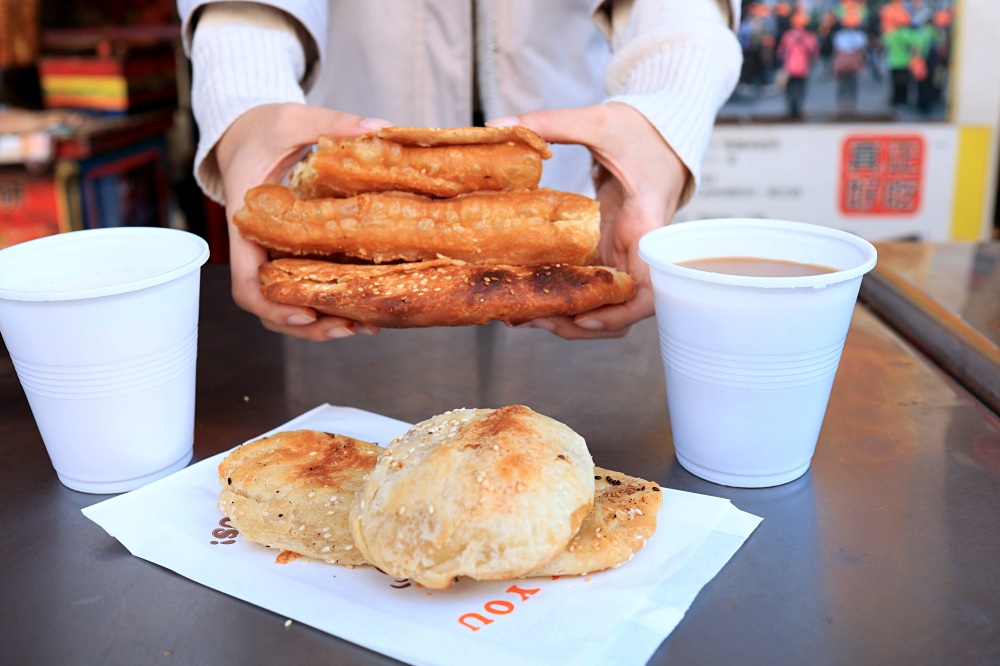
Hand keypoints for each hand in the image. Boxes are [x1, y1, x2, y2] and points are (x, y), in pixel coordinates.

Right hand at [214, 103, 390, 339]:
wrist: (248, 131)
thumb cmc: (263, 127)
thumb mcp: (293, 119)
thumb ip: (332, 123)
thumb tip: (379, 127)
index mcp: (247, 223)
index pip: (246, 281)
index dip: (272, 306)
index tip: (304, 313)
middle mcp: (257, 248)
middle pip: (271, 306)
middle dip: (308, 326)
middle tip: (350, 328)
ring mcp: (274, 254)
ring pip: (288, 304)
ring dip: (322, 322)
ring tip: (365, 326)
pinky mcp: (293, 253)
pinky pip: (305, 287)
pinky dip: (329, 302)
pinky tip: (363, 307)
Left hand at [488, 103, 688, 339]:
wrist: (664, 133)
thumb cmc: (641, 128)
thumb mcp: (597, 120)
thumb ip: (549, 123)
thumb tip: (496, 124)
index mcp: (647, 222)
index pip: (650, 284)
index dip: (622, 311)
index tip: (587, 317)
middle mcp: (642, 248)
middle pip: (623, 307)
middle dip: (582, 323)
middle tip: (535, 320)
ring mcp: (627, 254)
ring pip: (609, 304)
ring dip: (573, 318)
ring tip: (527, 317)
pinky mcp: (613, 252)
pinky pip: (596, 287)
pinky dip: (572, 299)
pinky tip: (537, 298)